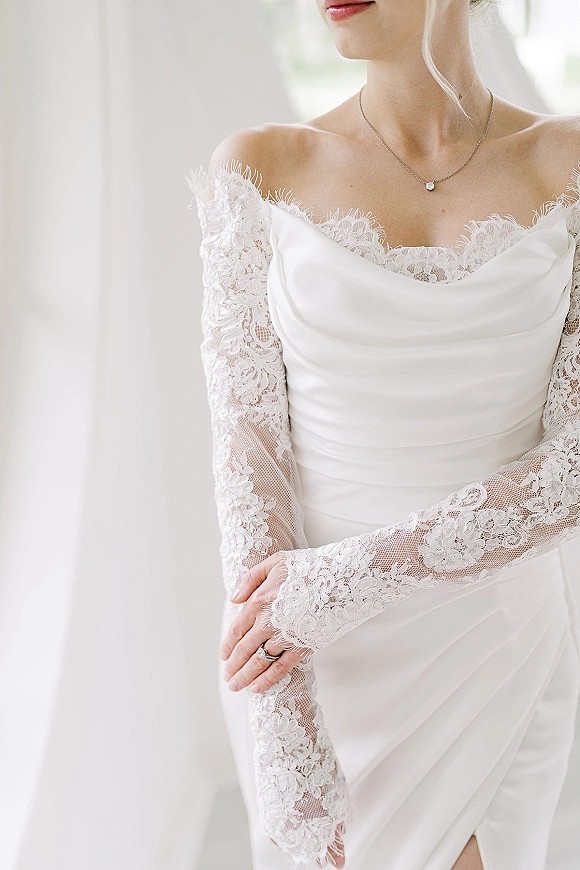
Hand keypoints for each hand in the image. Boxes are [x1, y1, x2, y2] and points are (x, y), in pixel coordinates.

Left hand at [220, 552, 311, 692]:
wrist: (343, 579)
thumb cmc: (310, 567)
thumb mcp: (274, 562)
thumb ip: (249, 579)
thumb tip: (234, 598)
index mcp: (258, 600)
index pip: (236, 629)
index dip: (228, 645)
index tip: (224, 656)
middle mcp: (267, 621)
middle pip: (244, 650)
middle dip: (233, 666)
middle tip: (228, 677)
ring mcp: (284, 636)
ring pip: (258, 662)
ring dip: (245, 677)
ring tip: (236, 686)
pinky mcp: (302, 646)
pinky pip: (280, 668)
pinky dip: (267, 680)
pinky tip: (257, 688)